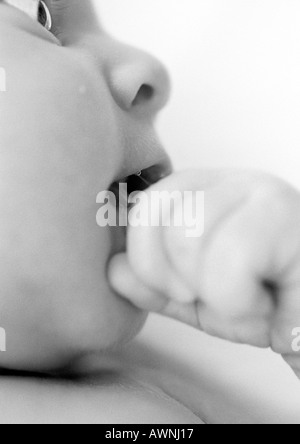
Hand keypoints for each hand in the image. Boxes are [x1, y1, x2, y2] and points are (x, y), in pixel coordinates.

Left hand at [109, 169, 299, 377]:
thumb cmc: (266, 302)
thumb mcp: (198, 297)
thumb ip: (153, 285)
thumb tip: (112, 269)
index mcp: (203, 194)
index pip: (142, 209)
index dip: (148, 262)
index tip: (185, 290)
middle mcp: (227, 180)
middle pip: (156, 216)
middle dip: (178, 278)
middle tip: (220, 295)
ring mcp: (257, 190)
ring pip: (187, 236)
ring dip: (215, 293)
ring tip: (249, 298)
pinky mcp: (284, 214)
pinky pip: (230, 259)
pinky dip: (241, 301)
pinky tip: (271, 301)